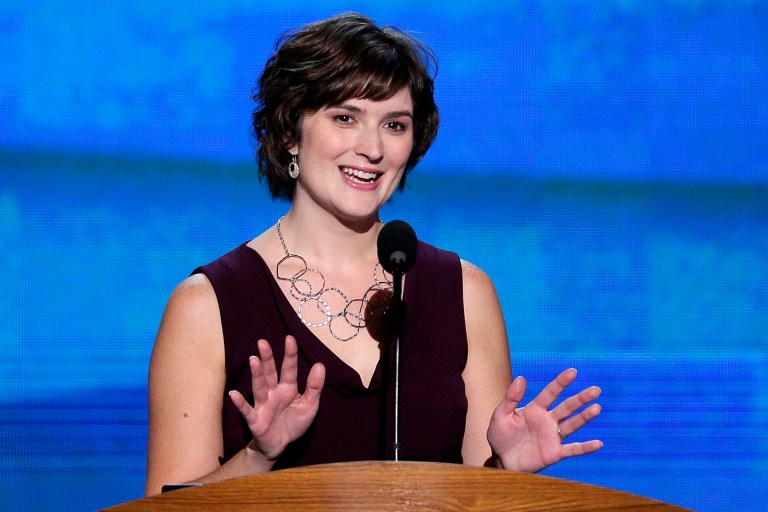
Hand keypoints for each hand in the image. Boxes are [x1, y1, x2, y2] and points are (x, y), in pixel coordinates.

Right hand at [228, 335, 324, 461]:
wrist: (279, 446)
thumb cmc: (293, 422)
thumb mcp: (309, 406)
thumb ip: (314, 387)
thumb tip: (320, 364)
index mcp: (288, 388)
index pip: (289, 368)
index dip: (290, 354)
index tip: (290, 338)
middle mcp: (274, 393)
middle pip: (270, 373)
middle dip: (267, 358)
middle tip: (263, 342)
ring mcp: (263, 405)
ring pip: (259, 386)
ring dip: (256, 374)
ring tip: (253, 359)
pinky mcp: (255, 420)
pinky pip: (247, 410)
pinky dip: (240, 403)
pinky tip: (233, 393)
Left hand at [486, 368, 601, 471]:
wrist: (501, 459)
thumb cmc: (500, 435)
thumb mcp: (501, 414)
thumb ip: (511, 398)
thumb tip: (521, 378)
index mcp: (534, 409)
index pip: (550, 393)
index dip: (561, 383)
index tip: (573, 372)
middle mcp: (547, 420)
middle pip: (567, 407)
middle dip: (580, 398)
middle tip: (595, 390)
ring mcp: (552, 436)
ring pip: (572, 425)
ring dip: (584, 417)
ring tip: (597, 408)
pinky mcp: (554, 453)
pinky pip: (572, 450)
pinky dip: (585, 447)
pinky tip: (598, 443)